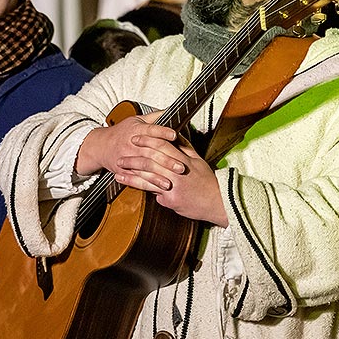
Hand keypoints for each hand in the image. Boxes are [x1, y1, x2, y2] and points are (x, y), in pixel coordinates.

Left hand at [76, 112, 227, 226]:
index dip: (148, 140)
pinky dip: (138, 186)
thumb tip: (174, 135)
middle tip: (120, 155)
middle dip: (134, 157)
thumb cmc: (207, 182)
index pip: (163, 145)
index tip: (135, 137)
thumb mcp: (198, 161)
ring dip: (131, 173)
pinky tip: (127, 183)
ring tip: (119, 170)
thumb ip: (185, 148)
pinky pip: (153, 192)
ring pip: (148, 177)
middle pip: (152, 160)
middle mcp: (178, 172)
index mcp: (184, 160)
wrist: (219, 202)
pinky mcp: (172, 199)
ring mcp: (175, 186)